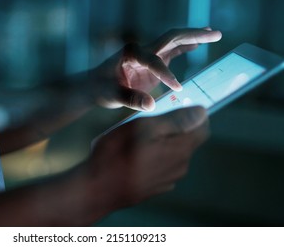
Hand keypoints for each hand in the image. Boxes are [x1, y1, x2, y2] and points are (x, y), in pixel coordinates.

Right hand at [89, 106, 208, 207]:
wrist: (96, 190)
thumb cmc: (115, 154)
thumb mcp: (142, 127)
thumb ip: (174, 120)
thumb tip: (201, 111)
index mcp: (180, 150)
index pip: (202, 127)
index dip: (191, 113)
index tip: (172, 107)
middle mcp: (180, 167)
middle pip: (187, 140)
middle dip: (173, 128)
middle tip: (146, 123)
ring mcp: (168, 180)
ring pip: (173, 153)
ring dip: (162, 142)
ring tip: (136, 139)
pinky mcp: (155, 188)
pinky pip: (162, 166)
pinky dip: (154, 157)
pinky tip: (134, 157)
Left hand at [90, 28, 221, 110]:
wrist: (93, 85)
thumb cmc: (99, 89)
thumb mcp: (110, 95)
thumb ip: (129, 98)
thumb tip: (150, 106)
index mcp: (129, 54)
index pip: (152, 59)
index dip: (165, 73)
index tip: (177, 88)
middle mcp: (141, 50)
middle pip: (170, 37)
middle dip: (193, 35)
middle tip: (216, 34)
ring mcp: (148, 55)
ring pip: (174, 42)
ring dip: (194, 38)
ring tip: (214, 34)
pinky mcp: (152, 63)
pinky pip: (172, 53)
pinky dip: (186, 48)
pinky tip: (197, 46)